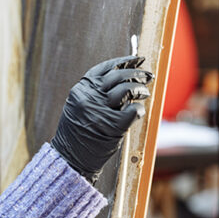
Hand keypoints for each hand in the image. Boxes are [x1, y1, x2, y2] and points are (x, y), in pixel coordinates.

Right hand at [51, 55, 152, 183]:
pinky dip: (139, 109)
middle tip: (148, 75)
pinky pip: (133, 110)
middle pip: (118, 76)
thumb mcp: (79, 106)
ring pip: (127, 89)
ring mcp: (100, 111)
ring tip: (145, 93)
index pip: (105, 68)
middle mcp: (89, 97)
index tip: (138, 59)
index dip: (124, 61)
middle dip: (137, 73)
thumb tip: (122, 76)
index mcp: (81, 90)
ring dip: (140, 89)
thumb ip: (95, 92)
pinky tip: (139, 111)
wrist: (70, 158)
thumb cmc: (77, 132)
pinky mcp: (113, 126)